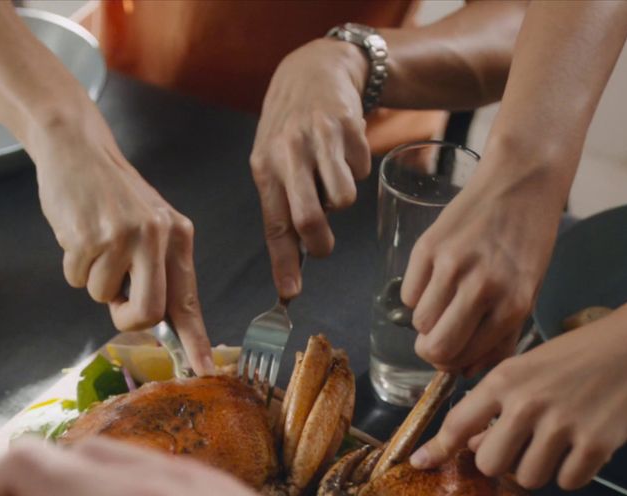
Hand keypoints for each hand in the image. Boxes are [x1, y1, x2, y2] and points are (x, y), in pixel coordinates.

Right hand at [27, 125, 213, 373]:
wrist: (77, 149)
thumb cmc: (111, 194)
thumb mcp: (150, 224)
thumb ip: (158, 268)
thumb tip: (160, 321)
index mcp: (178, 236)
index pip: (189, 300)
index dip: (195, 340)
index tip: (203, 370)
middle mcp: (156, 236)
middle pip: (149, 313)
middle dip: (127, 319)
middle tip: (116, 303)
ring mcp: (122, 236)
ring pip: (103, 297)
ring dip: (92, 280)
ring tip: (94, 244)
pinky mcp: (88, 237)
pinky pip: (76, 279)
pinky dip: (72, 265)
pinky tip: (77, 234)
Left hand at [250, 39, 372, 297]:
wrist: (316, 70)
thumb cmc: (291, 128)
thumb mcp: (274, 161)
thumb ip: (283, 204)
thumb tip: (296, 262)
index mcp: (264, 167)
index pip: (274, 224)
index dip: (283, 263)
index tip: (290, 294)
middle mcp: (287, 153)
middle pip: (308, 218)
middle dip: (321, 243)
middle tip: (323, 246)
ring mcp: (318, 139)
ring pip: (343, 198)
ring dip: (342, 200)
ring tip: (332, 180)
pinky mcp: (348, 127)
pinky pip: (361, 172)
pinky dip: (357, 170)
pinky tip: (344, 152)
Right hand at [401, 159, 563, 374]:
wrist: (521, 182)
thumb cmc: (528, 240)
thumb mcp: (528, 293)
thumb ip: (501, 336)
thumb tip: (467, 371)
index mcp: (512, 306)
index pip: (464, 359)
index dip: (454, 364)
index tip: (454, 357)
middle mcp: (482, 288)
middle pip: (434, 347)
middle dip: (432, 351)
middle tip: (439, 339)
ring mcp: (452, 266)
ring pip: (418, 322)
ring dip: (427, 319)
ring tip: (444, 301)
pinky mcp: (428, 247)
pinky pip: (408, 293)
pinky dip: (418, 294)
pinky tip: (437, 277)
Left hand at [411, 305, 626, 487]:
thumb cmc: (582, 353)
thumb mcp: (531, 366)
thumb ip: (499, 404)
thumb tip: (473, 446)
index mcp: (506, 380)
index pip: (458, 423)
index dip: (437, 448)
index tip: (420, 462)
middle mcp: (528, 404)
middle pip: (491, 465)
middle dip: (504, 462)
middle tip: (524, 446)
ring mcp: (562, 425)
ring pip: (529, 477)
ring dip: (541, 468)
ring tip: (560, 441)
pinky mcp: (596, 444)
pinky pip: (568, 483)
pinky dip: (574, 473)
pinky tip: (585, 446)